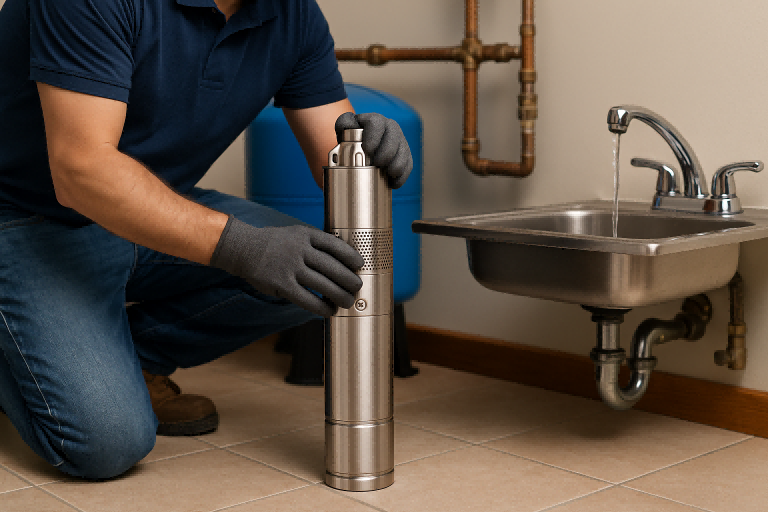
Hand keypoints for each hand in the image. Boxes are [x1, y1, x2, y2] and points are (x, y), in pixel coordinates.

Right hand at [210, 217, 363, 316]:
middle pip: (332, 267)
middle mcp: (299, 250)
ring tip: (348, 302)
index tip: (360, 264)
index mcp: (305, 235)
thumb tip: (343, 260)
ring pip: (323, 285)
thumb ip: (316, 244)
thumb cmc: (275, 244)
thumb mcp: (296, 234)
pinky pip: (307, 299)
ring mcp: (290, 268)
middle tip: (358, 287)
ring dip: (340, 296)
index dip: (350, 256)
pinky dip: (322, 307)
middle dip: (349, 280)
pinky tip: (329, 311)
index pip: (334, 245)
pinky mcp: (282, 285)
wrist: (243, 249)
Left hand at [335, 112, 412, 188]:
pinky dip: (401, 176)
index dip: (373, 137)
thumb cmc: (352, 138)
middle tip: (378, 163)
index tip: (368, 149)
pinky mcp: (406, 155)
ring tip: (387, 174)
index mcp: (374, 120)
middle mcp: (390, 127)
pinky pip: (408, 165)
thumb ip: (343, 124)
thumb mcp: (344, 130)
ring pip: (404, 152)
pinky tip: (393, 183)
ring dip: (396, 165)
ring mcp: (400, 141)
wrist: (361, 148)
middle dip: (386, 152)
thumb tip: (347, 126)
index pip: (376, 123)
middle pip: (393, 137)